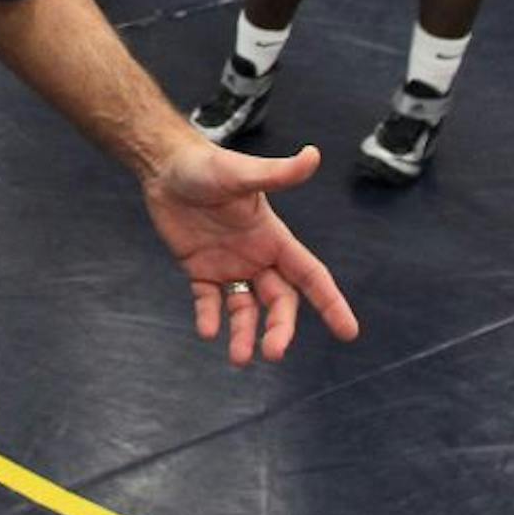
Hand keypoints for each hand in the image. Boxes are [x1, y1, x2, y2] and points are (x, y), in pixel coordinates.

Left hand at [141, 139, 358, 365]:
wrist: (165, 166)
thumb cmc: (207, 165)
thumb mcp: (241, 173)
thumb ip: (276, 173)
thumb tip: (313, 155)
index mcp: (274, 238)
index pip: (310, 276)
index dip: (330, 302)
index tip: (348, 332)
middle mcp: (256, 257)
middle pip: (279, 302)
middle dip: (280, 328)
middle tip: (272, 353)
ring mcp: (228, 265)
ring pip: (245, 309)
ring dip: (245, 334)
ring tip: (239, 358)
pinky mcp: (199, 269)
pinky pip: (209, 301)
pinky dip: (209, 318)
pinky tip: (207, 332)